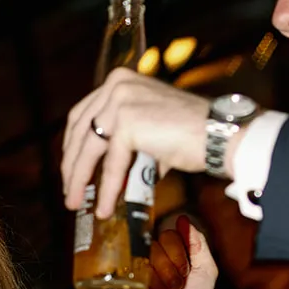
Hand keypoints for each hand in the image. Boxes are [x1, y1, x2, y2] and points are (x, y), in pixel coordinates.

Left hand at [63, 70, 210, 220]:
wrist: (219, 135)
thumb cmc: (191, 134)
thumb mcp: (148, 129)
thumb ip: (124, 141)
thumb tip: (103, 171)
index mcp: (120, 81)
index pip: (83, 114)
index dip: (72, 145)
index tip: (69, 167)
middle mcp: (117, 85)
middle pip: (80, 130)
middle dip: (71, 165)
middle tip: (69, 191)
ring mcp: (121, 101)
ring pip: (90, 149)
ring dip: (80, 180)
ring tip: (77, 203)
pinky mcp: (128, 122)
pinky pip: (111, 164)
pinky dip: (106, 189)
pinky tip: (104, 207)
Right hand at [113, 219, 218, 288]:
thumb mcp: (206, 271)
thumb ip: (199, 244)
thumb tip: (184, 220)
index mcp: (167, 255)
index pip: (166, 236)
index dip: (176, 250)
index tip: (185, 269)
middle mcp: (149, 262)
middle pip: (151, 246)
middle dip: (167, 266)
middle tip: (174, 286)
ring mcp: (133, 274)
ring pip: (137, 259)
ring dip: (155, 278)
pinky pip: (123, 276)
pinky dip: (140, 287)